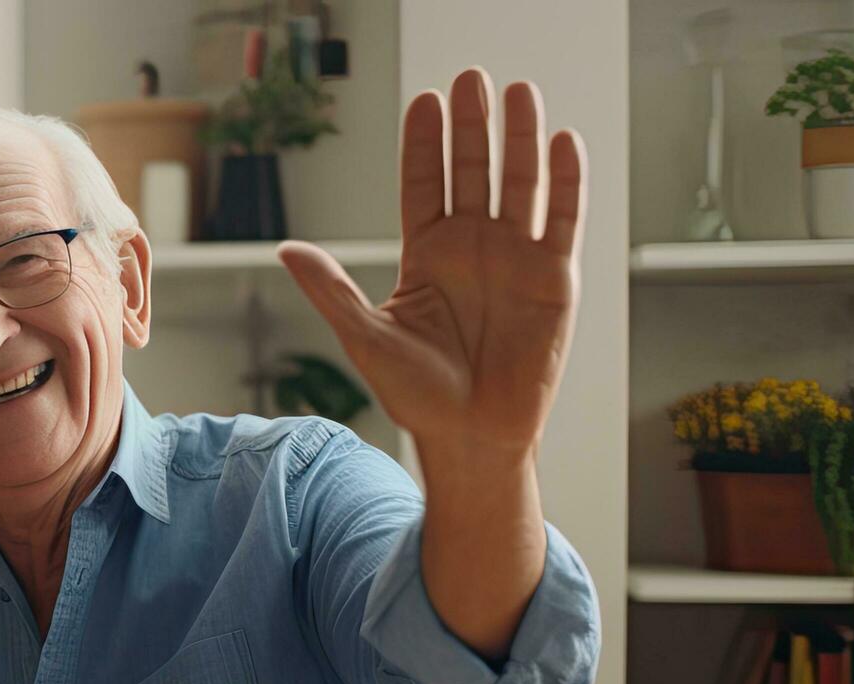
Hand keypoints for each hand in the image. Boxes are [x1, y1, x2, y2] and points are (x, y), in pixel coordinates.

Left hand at [277, 68, 586, 462]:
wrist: (471, 437)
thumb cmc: (417, 395)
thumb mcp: (366, 338)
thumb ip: (332, 290)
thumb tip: (288, 248)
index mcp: (427, 254)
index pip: (424, 184)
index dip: (424, 144)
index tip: (424, 100)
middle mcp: (472, 247)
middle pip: (472, 171)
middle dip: (472, 126)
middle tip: (472, 77)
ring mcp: (516, 258)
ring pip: (519, 184)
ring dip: (520, 139)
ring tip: (518, 92)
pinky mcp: (556, 278)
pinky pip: (563, 219)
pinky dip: (566, 181)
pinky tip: (562, 141)